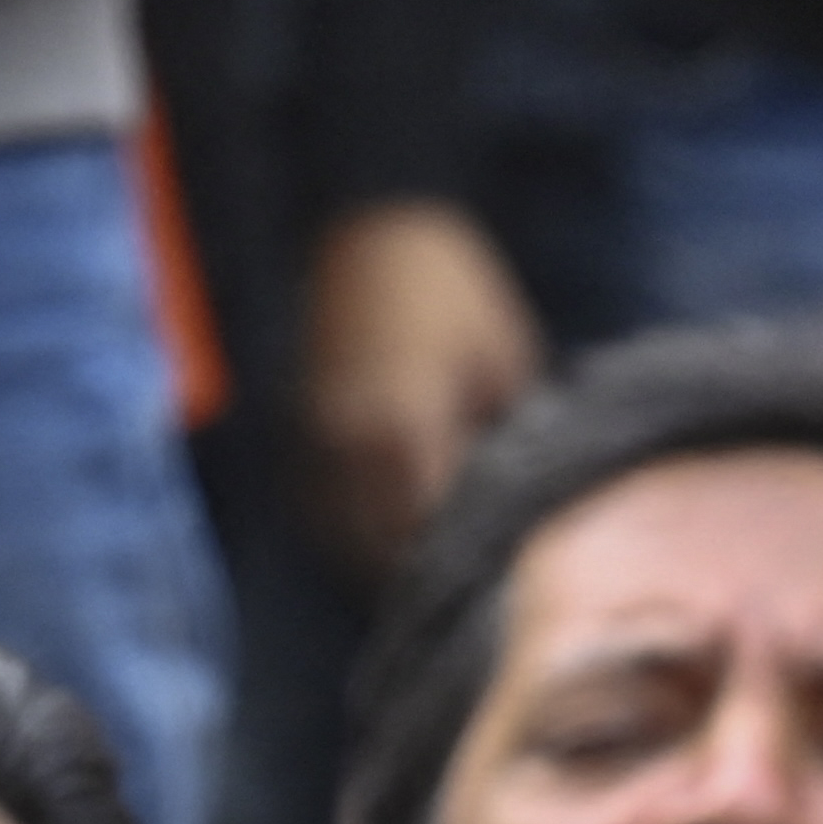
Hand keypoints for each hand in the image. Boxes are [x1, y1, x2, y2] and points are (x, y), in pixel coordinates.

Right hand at [302, 199, 538, 569]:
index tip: (502, 581)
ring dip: (383, 560)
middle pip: (378, 549)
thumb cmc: (451, 288)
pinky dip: (356, 533)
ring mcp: (312, 446)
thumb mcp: (507, 359)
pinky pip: (323, 512)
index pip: (432, 530)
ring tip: (431, 572)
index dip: (466, 562)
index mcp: (402, 429)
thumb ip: (509, 437)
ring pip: (343, 540)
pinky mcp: (298, 438)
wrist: (368, 234)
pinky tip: (391, 535)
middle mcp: (345, 449)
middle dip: (421, 572)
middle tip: (471, 589)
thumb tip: (524, 500)